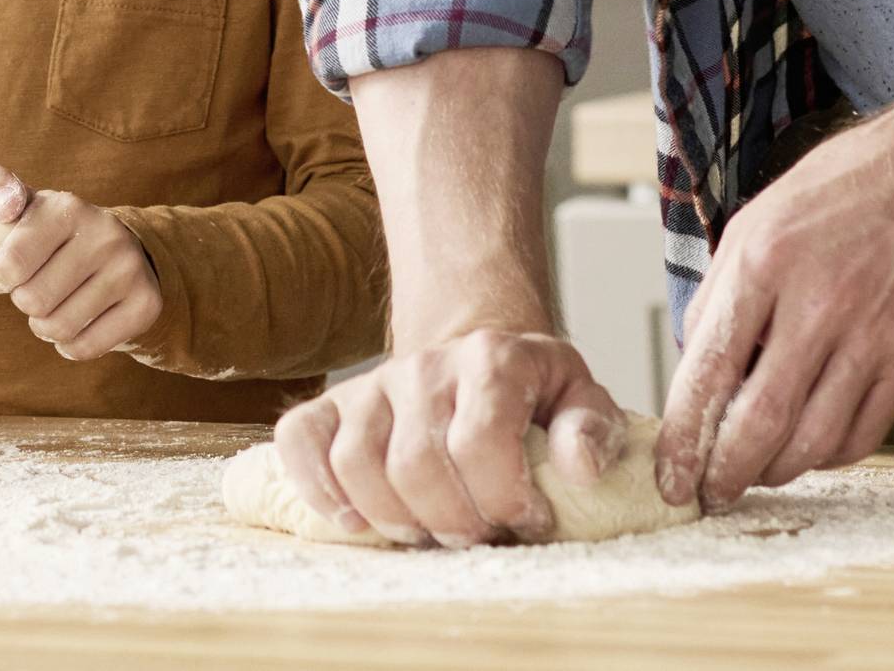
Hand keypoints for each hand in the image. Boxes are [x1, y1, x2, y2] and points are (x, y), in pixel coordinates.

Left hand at [0, 164, 162, 361]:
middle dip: (25, 302)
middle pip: (34, 301)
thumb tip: (4, 205)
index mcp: (68, 207)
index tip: (5, 274)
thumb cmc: (52, 231)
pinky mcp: (146, 303)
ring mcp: (129, 269)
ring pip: (60, 328)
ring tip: (52, 308)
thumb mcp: (24, 203)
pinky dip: (71, 345)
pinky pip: (87, 347)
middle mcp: (105, 234)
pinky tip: (75, 324)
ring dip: (45, 327)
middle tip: (35, 289)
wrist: (118, 246)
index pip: (12, 264)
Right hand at [273, 327, 621, 545]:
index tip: (526, 519)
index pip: (480, 442)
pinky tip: (354, 519)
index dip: (503, 498)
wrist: (477, 360)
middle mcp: (425, 364)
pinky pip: (300, 440)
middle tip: (478, 534)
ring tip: (428, 531)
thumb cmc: (532, 395)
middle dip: (452, 521)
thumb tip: (581, 468)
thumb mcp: (579, 398)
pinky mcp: (333, 403)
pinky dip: (317, 488)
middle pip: (416, 464)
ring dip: (394, 518)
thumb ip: (592, 428)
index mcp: (492, 358)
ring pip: (357, 463)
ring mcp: (373, 382)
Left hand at [657, 107, 893, 510]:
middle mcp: (816, 307)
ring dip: (775, 472)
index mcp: (764, 263)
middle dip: (724, 473)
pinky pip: (862, 435)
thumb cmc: (846, 189)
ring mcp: (870, 340)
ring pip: (813, 443)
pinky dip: (828, 457)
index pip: (709, 369)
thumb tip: (695, 361)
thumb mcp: (758, 218)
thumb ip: (722, 293)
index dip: (683, 434)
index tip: (670, 470)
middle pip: (759, 422)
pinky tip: (809, 449)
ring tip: (754, 474)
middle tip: (708, 493)